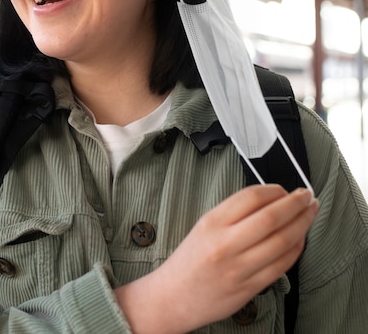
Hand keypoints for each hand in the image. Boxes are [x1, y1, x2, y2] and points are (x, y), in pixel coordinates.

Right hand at [115, 184, 318, 333]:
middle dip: (296, 204)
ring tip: (310, 213)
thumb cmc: (190, 260)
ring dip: (302, 224)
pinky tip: (300, 239)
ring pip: (282, 241)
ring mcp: (239, 268)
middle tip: (307, 196)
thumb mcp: (205, 226)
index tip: (286, 189)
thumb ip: (234, 213)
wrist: (174, 297)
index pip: (251, 197)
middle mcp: (225, 244)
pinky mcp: (249, 288)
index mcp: (212, 223)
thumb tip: (271, 200)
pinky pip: (281, 266)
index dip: (275, 190)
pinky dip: (296, 249)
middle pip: (271, 217)